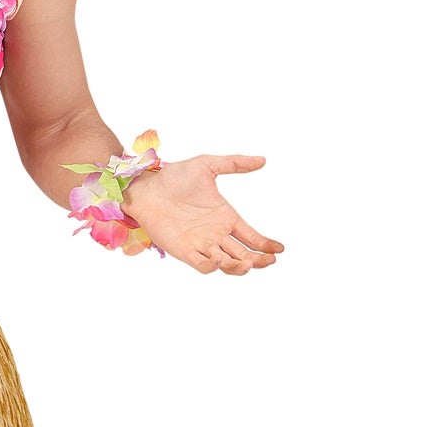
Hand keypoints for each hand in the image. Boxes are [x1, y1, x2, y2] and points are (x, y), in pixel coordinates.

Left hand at [121, 154, 282, 274]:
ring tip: (246, 263)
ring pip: (226, 263)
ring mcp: (200, 244)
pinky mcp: (183, 251)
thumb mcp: (208, 166)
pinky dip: (212, 266)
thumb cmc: (174, 176)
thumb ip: (234, 163)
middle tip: (269, 260)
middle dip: (258, 260)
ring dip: (238, 267)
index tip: (280, 249)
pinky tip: (219, 259)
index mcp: (225, 217)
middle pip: (243, 254)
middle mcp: (216, 234)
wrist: (145, 187)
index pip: (251, 236)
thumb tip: (263, 160)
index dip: (266, 244)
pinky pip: (202, 265)